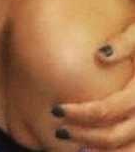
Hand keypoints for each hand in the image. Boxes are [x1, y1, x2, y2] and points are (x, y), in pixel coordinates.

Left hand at [52, 22, 134, 149]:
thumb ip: (125, 43)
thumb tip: (101, 55)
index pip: (110, 109)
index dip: (82, 113)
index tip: (55, 110)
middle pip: (117, 133)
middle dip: (86, 136)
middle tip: (59, 132)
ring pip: (129, 146)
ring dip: (101, 150)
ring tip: (77, 149)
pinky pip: (134, 146)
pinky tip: (93, 150)